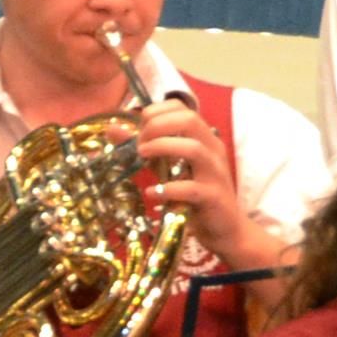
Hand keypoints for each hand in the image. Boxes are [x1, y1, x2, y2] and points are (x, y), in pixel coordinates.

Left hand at [128, 92, 258, 261]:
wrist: (225, 229)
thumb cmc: (194, 195)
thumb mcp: (166, 167)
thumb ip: (144, 147)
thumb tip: (111, 129)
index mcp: (203, 137)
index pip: (180, 107)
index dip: (155, 113)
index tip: (138, 131)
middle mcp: (212, 149)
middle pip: (189, 120)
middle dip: (157, 126)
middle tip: (139, 145)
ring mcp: (215, 173)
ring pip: (194, 148)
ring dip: (163, 147)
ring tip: (142, 157)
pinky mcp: (213, 197)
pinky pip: (192, 189)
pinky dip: (168, 188)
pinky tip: (152, 193)